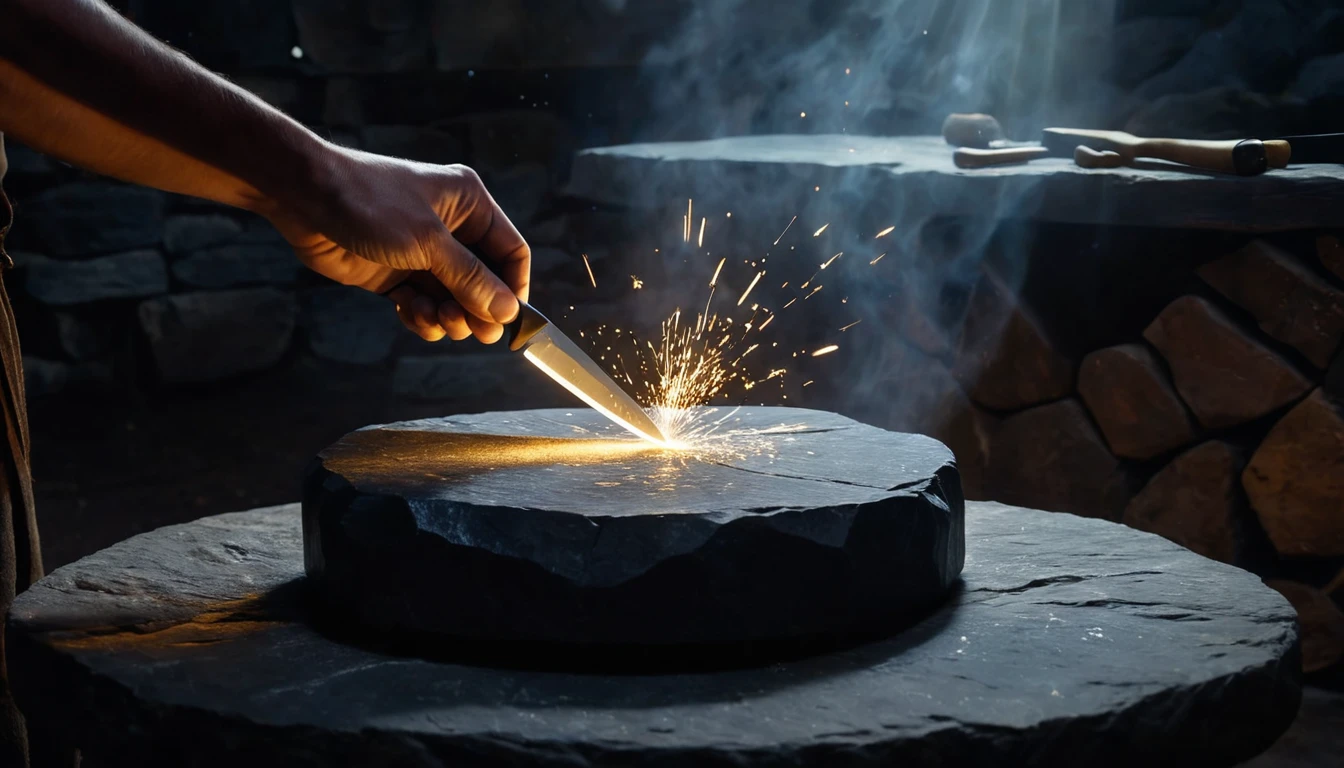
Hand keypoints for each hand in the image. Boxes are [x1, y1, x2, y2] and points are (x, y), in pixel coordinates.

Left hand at [265, 144, 529, 342]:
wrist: (304, 198)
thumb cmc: (371, 205)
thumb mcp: (428, 242)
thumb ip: (470, 279)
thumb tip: (507, 312)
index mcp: (469, 205)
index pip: (511, 252)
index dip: (513, 288)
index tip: (506, 319)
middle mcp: (451, 228)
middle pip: (485, 282)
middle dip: (478, 308)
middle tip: (472, 332)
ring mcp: (422, 253)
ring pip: (454, 299)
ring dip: (448, 316)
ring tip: (433, 318)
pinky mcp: (396, 274)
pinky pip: (424, 305)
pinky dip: (421, 316)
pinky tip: (410, 312)